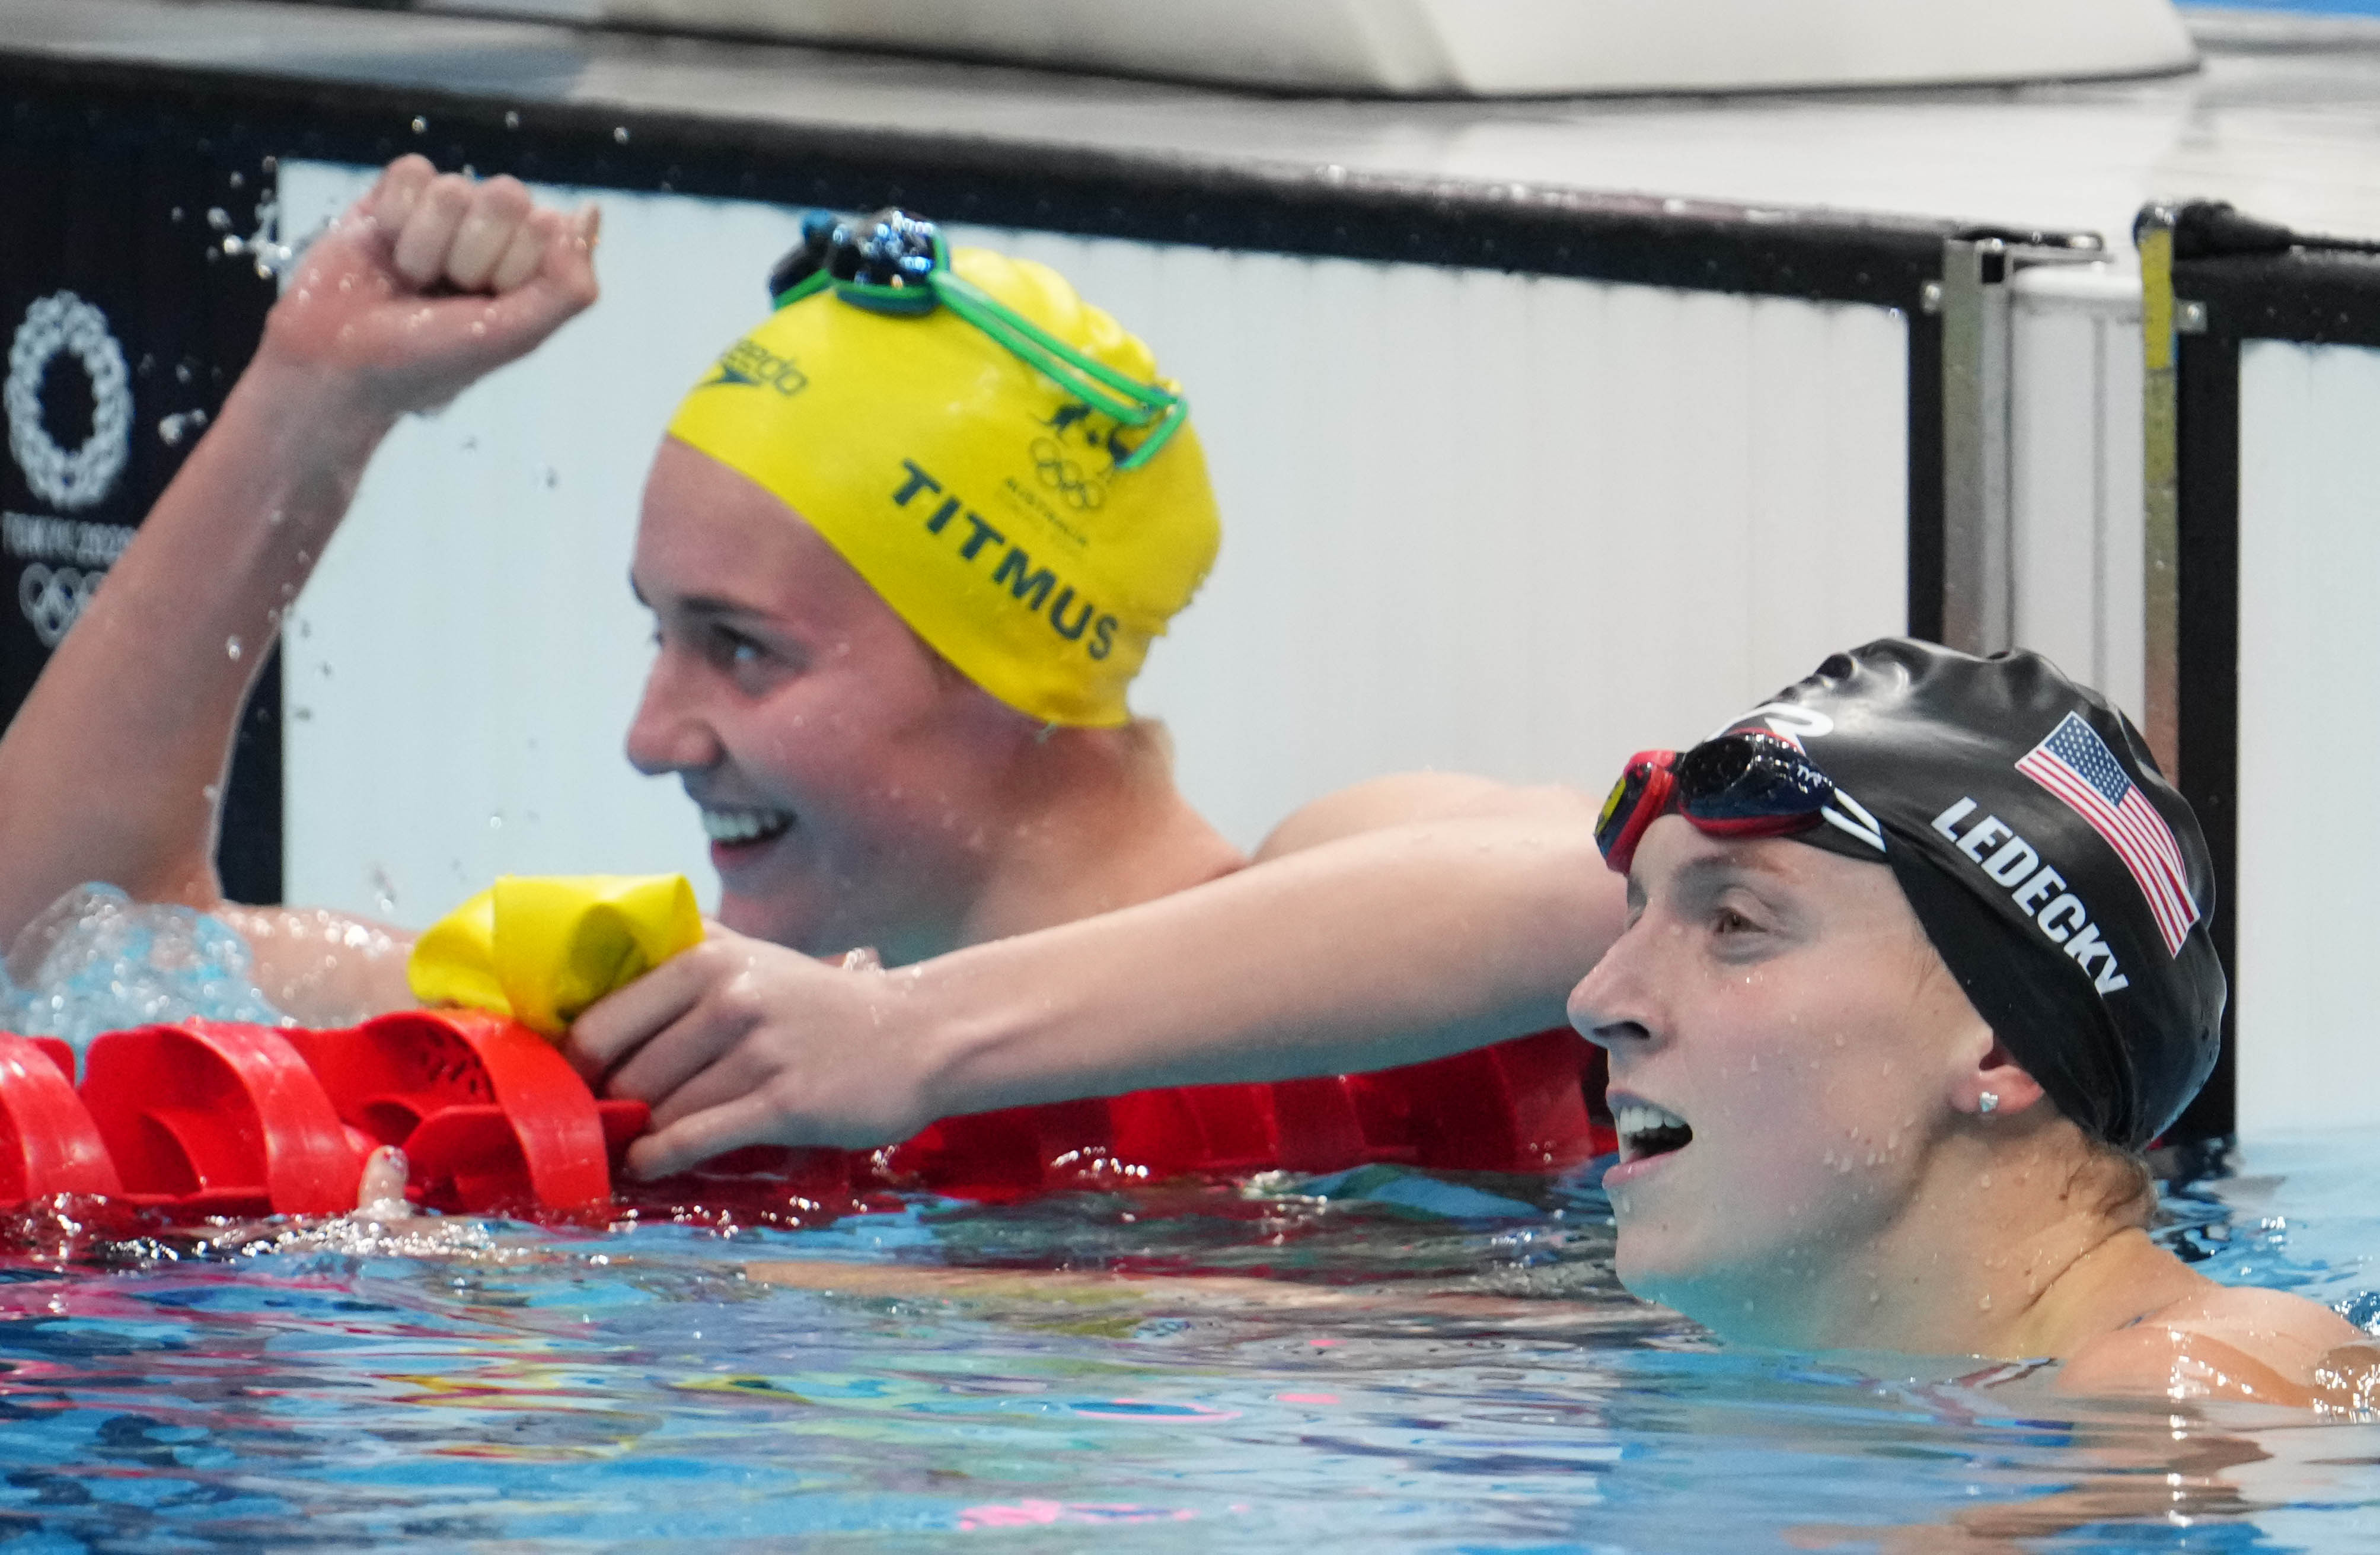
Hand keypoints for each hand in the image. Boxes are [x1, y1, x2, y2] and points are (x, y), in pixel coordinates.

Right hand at [260, 154, 599, 418]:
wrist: (340, 364)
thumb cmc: (430, 359)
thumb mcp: (514, 335)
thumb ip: (568, 286)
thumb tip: (590, 210)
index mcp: (532, 264)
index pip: (547, 226)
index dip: (510, 270)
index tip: (483, 307)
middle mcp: (494, 232)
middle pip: (507, 196)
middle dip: (470, 253)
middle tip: (445, 293)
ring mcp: (445, 212)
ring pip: (454, 188)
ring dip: (425, 245)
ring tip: (411, 280)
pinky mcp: (395, 196)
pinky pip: (411, 171)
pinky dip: (393, 217)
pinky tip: (384, 250)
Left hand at [565, 928, 942, 1178]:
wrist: (919, 1036)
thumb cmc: (823, 1005)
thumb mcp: (756, 957)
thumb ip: (687, 949)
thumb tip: (605, 960)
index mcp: (708, 959)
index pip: (599, 1022)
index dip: (575, 1064)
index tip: (573, 1084)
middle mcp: (728, 999)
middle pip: (625, 1075)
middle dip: (611, 1105)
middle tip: (607, 1123)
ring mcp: (757, 1053)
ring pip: (659, 1111)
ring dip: (642, 1135)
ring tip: (636, 1143)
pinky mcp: (783, 1104)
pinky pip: (695, 1140)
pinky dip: (660, 1159)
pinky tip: (648, 1165)